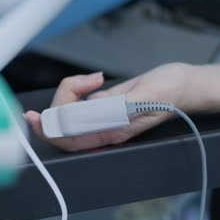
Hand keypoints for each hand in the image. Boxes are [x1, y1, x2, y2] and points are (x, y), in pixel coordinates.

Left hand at [24, 63, 190, 151]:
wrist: (181, 82)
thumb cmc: (171, 91)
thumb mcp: (149, 95)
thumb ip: (121, 105)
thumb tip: (90, 110)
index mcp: (113, 132)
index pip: (72, 140)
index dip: (50, 131)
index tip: (38, 117)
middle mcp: (103, 127)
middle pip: (63, 126)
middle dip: (57, 106)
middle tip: (76, 84)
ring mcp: (101, 115)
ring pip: (68, 111)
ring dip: (70, 91)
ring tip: (92, 80)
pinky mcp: (102, 103)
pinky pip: (78, 99)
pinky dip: (77, 87)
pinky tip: (92, 80)